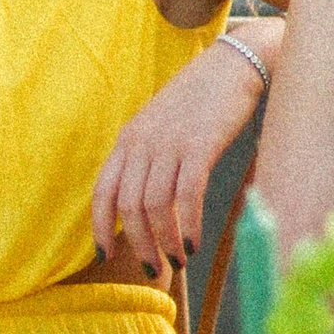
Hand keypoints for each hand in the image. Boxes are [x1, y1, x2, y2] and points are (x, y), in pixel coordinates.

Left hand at [92, 35, 271, 278]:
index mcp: (129, 139)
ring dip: (165, 241)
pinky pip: (187, 195)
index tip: (107, 255)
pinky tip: (195, 243)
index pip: (103, 191)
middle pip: (129, 206)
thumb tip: (145, 205)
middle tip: (153, 268)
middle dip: (139, 244)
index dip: (100, 227)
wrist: (233, 65)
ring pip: (156, 206)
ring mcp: (170, 143)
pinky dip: (189, 224)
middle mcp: (143, 142)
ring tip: (177, 260)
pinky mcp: (199, 145)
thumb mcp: (160, 126)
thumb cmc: (200, 101)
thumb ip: (148, 159)